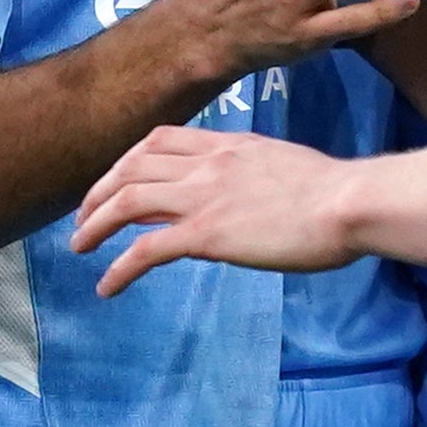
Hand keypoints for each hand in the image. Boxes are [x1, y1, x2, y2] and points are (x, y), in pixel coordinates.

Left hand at [71, 127, 361, 295]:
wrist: (348, 202)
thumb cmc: (334, 191)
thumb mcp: (282, 165)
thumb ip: (252, 173)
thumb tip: (242, 193)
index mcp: (226, 145)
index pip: (158, 141)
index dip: (126, 161)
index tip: (114, 182)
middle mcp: (206, 164)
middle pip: (130, 167)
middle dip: (98, 192)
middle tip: (83, 219)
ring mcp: (203, 196)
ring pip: (126, 201)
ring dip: (94, 224)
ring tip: (78, 247)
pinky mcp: (206, 233)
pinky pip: (145, 250)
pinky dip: (118, 268)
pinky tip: (107, 286)